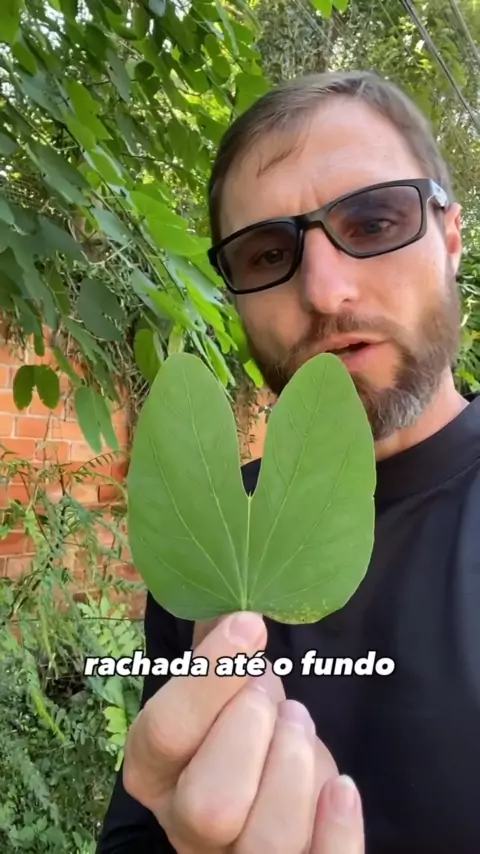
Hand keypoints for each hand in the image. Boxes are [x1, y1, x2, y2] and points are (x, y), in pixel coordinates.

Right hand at [123, 612, 363, 852]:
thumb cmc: (239, 715)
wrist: (267, 767)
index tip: (251, 625)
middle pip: (210, 806)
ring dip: (295, 770)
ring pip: (265, 844)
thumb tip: (235, 597)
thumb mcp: (218, 681)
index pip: (164, 731)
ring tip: (301, 727)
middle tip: (274, 693)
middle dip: (253, 732)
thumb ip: (216, 645)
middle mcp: (183, 825)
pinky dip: (337, 829)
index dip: (211, 676)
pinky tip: (343, 785)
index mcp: (152, 769)